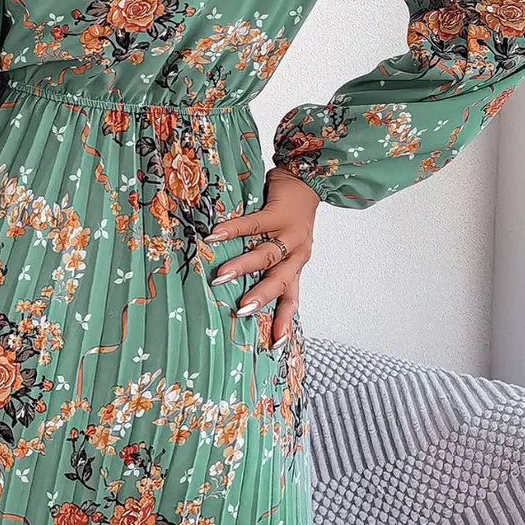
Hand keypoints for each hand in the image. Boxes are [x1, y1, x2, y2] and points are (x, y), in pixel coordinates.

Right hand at [205, 166, 320, 349]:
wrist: (309, 180)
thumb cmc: (290, 217)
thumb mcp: (286, 248)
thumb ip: (269, 267)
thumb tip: (238, 291)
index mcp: (296, 267)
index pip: (291, 299)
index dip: (284, 321)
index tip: (274, 344)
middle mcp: (296, 254)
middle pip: (280, 281)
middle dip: (261, 297)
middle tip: (241, 310)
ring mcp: (289, 234)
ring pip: (267, 255)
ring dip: (243, 266)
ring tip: (221, 276)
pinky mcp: (278, 213)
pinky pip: (254, 223)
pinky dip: (234, 230)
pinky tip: (216, 235)